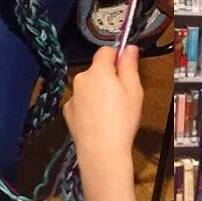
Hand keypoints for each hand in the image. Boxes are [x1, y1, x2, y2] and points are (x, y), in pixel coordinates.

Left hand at [63, 43, 143, 163]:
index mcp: (98, 71)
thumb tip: (129, 47)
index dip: (117, 57)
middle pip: (96, 70)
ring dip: (96, 92)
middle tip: (121, 97)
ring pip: (87, 86)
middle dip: (107, 77)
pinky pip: (80, 102)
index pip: (105, 50)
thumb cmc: (122, 121)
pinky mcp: (67, 111)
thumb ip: (130, 66)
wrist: (101, 152)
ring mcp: (72, 95)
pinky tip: (96, 121)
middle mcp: (81, 78)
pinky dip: (87, 107)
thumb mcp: (134, 91)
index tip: (125, 70)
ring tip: (108, 113)